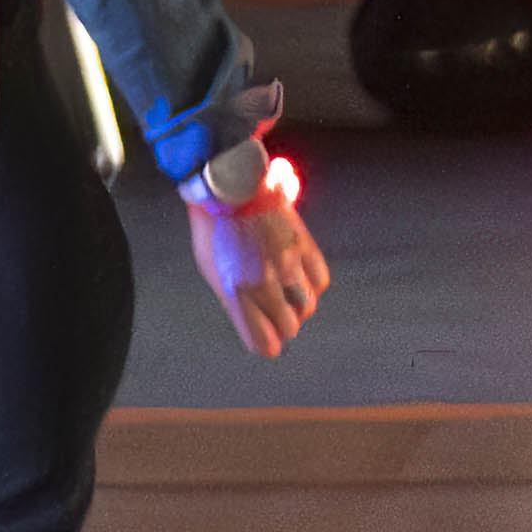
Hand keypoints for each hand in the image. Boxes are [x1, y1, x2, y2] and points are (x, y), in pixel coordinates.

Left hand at [189, 178, 330, 357]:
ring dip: (299, 305)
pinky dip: (312, 285)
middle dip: (283, 325)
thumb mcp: (212, 272)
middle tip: (275, 314)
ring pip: (308, 306)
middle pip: (290, 327)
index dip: (267, 344)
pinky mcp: (303, 244)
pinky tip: (300, 278)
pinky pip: (319, 281)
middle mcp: (264, 281)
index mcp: (236, 291)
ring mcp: (287, 263)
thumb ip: (234, 301)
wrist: (227, 188)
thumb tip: (256, 323)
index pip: (263, 342)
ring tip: (287, 293)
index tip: (266, 338)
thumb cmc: (214, 231)